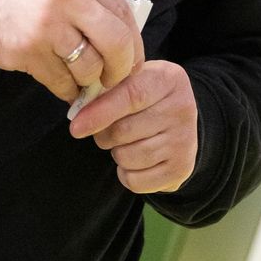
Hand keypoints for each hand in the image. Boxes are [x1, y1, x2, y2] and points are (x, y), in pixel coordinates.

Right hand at [0, 0, 142, 101]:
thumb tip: (126, 38)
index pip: (124, 14)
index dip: (134, 44)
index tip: (133, 60)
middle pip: (116, 43)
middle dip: (121, 68)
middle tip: (115, 78)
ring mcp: (47, 26)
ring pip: (89, 67)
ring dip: (90, 80)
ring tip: (84, 80)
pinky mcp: (28, 51)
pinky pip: (62, 81)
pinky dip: (68, 89)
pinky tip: (66, 86)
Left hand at [68, 60, 199, 192]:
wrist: (177, 123)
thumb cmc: (144, 99)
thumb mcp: (131, 82)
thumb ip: (106, 91)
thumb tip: (79, 116)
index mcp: (168, 79)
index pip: (132, 95)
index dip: (100, 112)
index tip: (76, 127)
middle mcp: (183, 108)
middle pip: (124, 131)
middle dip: (104, 136)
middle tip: (107, 131)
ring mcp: (185, 141)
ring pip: (128, 157)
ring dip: (117, 154)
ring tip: (126, 143)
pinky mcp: (181, 169)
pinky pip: (135, 181)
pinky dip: (126, 174)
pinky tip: (135, 160)